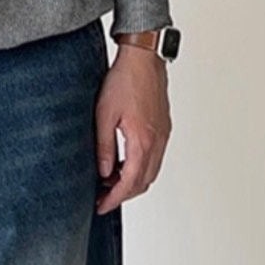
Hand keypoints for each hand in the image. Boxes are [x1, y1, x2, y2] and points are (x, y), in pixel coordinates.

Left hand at [94, 43, 170, 214]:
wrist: (143, 58)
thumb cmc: (124, 80)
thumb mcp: (104, 114)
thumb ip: (104, 146)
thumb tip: (104, 172)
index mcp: (143, 140)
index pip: (131, 182)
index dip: (115, 198)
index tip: (101, 205)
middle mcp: (158, 141)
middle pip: (144, 182)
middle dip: (123, 194)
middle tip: (102, 196)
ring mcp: (163, 135)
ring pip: (151, 171)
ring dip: (132, 181)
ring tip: (109, 180)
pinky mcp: (163, 128)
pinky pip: (154, 157)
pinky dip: (140, 167)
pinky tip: (123, 161)